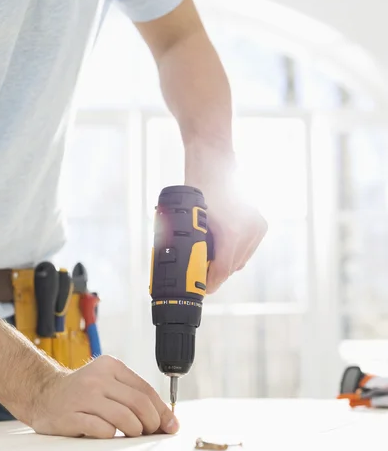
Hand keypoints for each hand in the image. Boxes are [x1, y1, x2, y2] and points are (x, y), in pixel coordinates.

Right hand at [30, 355, 178, 438]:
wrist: (44, 393)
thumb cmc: (82, 391)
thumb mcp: (107, 382)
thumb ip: (132, 394)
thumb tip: (165, 418)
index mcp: (111, 366)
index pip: (145, 389)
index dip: (161, 410)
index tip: (170, 424)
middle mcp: (98, 378)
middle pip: (138, 404)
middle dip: (151, 423)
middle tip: (150, 432)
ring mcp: (84, 396)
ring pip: (124, 417)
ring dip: (134, 431)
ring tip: (132, 434)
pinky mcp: (71, 415)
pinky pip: (102, 429)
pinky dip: (112, 435)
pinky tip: (109, 434)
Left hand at [185, 146, 267, 293]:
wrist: (214, 162)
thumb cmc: (199, 187)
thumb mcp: (191, 220)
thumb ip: (193, 247)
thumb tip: (190, 268)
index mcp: (233, 232)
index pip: (223, 270)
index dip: (209, 282)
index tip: (199, 288)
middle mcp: (250, 231)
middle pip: (233, 267)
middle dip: (216, 272)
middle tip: (198, 273)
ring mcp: (258, 226)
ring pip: (241, 259)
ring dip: (226, 261)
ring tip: (208, 257)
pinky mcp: (260, 224)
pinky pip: (247, 248)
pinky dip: (235, 251)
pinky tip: (222, 245)